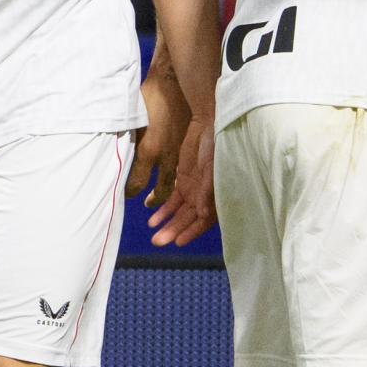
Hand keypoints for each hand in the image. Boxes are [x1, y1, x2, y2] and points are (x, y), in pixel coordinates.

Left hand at [124, 69, 188, 205]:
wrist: (172, 80)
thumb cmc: (147, 97)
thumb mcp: (129, 122)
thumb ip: (125, 143)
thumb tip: (115, 158)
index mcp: (149, 151)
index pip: (137, 184)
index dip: (128, 192)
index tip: (122, 193)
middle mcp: (166, 155)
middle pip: (164, 189)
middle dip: (156, 200)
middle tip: (148, 203)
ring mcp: (179, 149)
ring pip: (175, 177)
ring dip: (167, 188)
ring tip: (159, 194)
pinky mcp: (187, 141)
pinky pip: (180, 164)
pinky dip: (174, 171)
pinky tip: (168, 170)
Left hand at [148, 117, 216, 245]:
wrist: (208, 124)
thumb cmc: (216, 146)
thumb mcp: (213, 169)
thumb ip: (208, 191)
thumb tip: (203, 214)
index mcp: (216, 196)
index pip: (204, 220)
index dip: (192, 232)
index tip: (177, 242)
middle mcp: (204, 196)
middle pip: (188, 219)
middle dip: (174, 230)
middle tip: (157, 241)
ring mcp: (193, 188)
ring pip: (178, 210)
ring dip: (166, 220)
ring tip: (152, 228)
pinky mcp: (183, 179)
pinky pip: (171, 197)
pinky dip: (161, 205)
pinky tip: (149, 210)